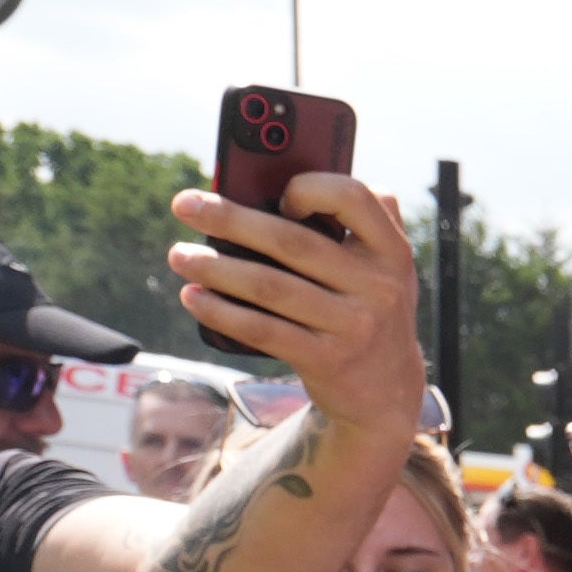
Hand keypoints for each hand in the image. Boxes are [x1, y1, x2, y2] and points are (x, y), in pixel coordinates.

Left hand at [165, 164, 428, 434]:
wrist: (386, 388)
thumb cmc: (367, 308)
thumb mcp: (384, 265)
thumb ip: (359, 220)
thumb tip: (278, 183)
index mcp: (391, 249)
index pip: (353, 198)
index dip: (310, 188)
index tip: (278, 198)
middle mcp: (379, 286)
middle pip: (292, 241)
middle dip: (229, 219)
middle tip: (184, 205)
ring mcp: (354, 325)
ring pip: (269, 286)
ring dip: (215, 268)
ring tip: (179, 256)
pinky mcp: (327, 360)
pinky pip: (263, 330)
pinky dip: (221, 312)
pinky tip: (193, 297)